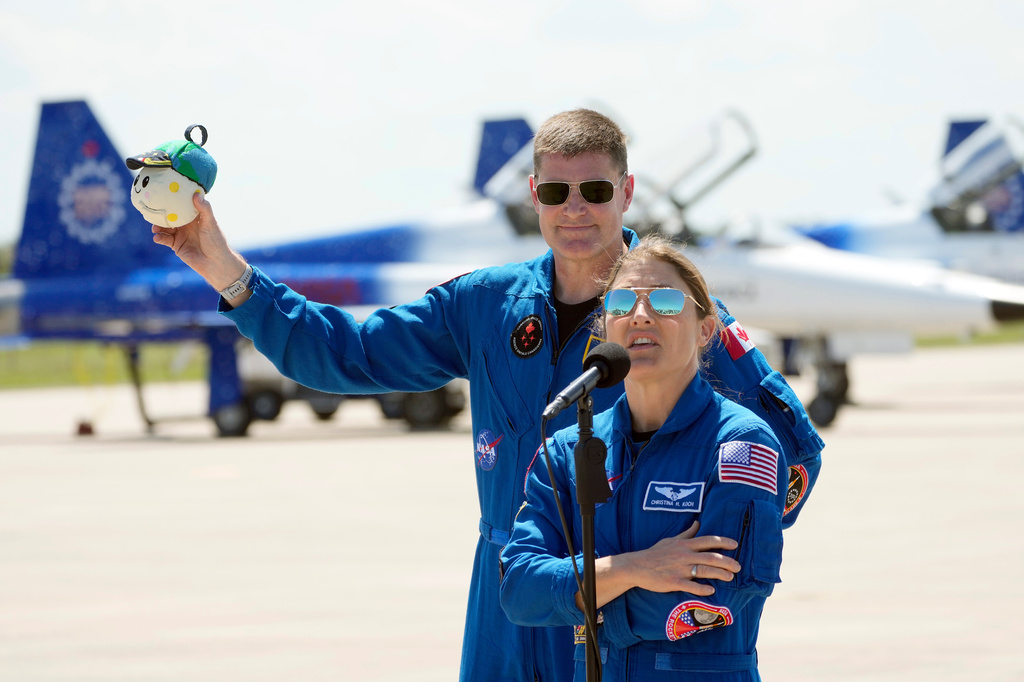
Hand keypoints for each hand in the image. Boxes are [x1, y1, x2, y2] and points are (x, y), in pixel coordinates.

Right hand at [152, 192, 246, 291]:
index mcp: (194, 217)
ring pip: (165, 228)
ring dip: (158, 226)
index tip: (164, 194)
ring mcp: (180, 235)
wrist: (215, 262)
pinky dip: (159, 237)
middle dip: (161, 214)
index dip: (174, 201)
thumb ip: (204, 209)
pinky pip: (164, 239)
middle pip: (170, 216)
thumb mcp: (211, 223)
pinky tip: (157, 237)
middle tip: (154, 212)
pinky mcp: (176, 245)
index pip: (182, 206)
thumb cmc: (216, 241)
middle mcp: (186, 225)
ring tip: (155, 227)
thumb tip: (196, 194)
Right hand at [624, 521, 738, 596]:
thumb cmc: (655, 553)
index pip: (708, 540)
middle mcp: (684, 555)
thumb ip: (687, 533)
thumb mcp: (671, 539)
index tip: (735, 545)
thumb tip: (698, 522)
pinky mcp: (674, 582)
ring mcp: (680, 569)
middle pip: (711, 557)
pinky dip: (703, 588)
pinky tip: (711, 590)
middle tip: (738, 567)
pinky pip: (692, 586)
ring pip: (705, 571)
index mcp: (684, 544)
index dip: (723, 542)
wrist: (637, 566)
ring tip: (730, 578)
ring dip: (720, 574)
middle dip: (728, 562)